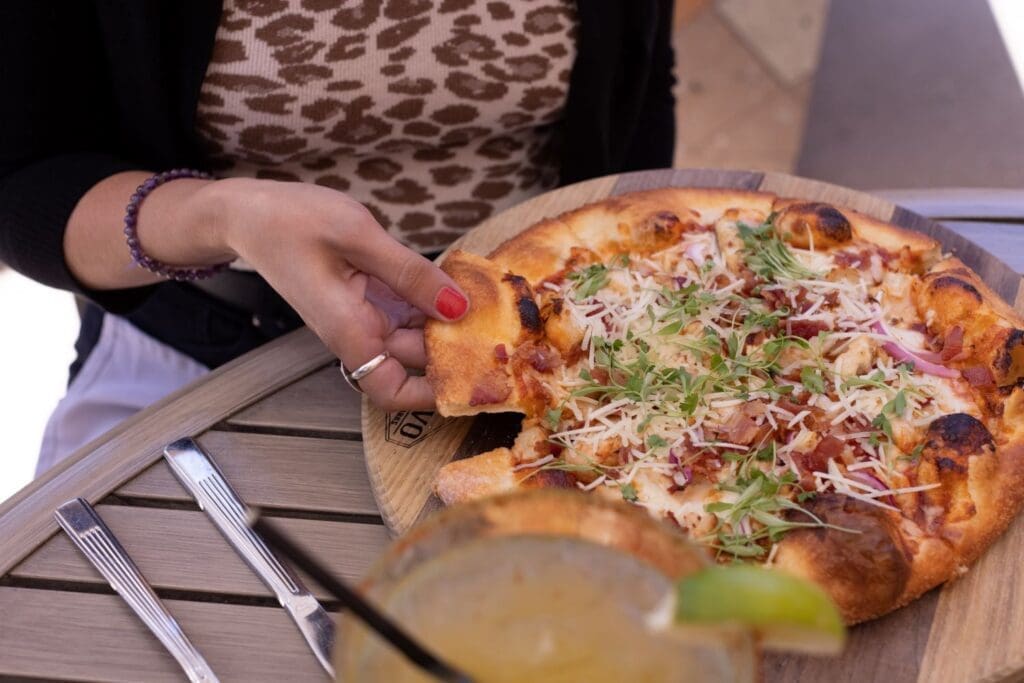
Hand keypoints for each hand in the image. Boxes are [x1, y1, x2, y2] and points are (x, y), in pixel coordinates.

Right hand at [202, 178, 468, 410]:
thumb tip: (459, 306)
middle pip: (414, 360)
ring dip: (447, 322)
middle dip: (455, 349)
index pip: (391, 390)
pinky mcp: (366, 296)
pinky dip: (430, 299)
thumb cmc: (289, 221)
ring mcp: (362, 314)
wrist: (247, 212)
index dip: (430, 395)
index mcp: (348, 329)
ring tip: (488, 302)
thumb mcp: (357, 235)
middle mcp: (357, 330)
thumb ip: (410, 272)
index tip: (472, 379)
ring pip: (415, 333)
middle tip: (499, 327)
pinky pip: (406, 309)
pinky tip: (457, 282)